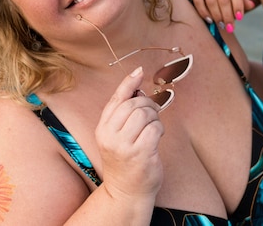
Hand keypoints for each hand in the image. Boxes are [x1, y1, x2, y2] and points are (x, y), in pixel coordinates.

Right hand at [96, 67, 163, 201]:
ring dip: (155, 118)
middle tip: (153, 112)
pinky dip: (160, 129)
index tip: (139, 70)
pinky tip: (157, 137)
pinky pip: (155, 128)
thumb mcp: (117, 135)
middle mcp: (110, 136)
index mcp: (102, 129)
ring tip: (153, 128)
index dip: (128, 83)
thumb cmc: (125, 159)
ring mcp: (124, 146)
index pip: (116, 99)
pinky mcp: (140, 154)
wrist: (126, 191)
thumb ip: (124, 113)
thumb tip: (139, 86)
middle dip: (148, 104)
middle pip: (134, 104)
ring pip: (145, 114)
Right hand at [184, 0, 255, 30]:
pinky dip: (205, 13)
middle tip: (230, 28)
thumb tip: (252, 5)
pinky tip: (210, 20)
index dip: (238, 6)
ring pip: (212, 2)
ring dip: (217, 16)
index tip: (240, 18)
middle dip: (228, 16)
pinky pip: (199, 3)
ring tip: (221, 25)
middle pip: (224, 0)